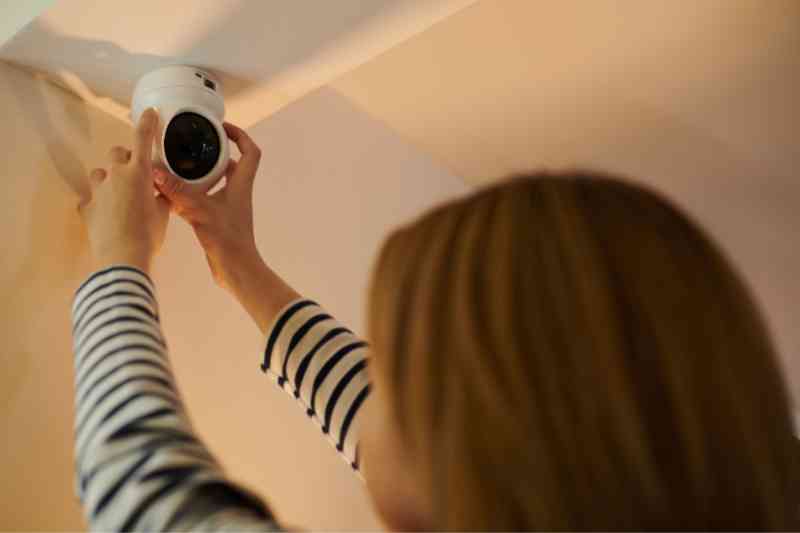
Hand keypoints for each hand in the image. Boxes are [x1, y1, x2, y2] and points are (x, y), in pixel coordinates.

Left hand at [78, 108, 168, 274]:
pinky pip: (91, 199)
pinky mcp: (88, 208)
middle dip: (126, 160)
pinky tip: (107, 215)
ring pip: (100, 174)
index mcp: (139, 173)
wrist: (123, 258)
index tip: (149, 114)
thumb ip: (161, 197)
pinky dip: (99, 204)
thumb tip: (161, 194)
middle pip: (117, 154)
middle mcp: (116, 176)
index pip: (143, 139)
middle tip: (136, 174)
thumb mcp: (163, 214)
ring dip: (109, 180)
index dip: (147, 123)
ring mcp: (99, 191)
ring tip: (120, 197)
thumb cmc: (148, 235)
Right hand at [152, 121, 261, 292]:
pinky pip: (205, 198)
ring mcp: (228, 206)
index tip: (220, 127)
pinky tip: (172, 192)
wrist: (236, 270)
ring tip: (178, 163)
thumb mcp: (200, 211)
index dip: (240, 135)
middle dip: (213, 151)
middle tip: (192, 143)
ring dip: (200, 172)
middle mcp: (237, 192)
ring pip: (215, 181)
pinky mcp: (217, 219)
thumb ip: (178, 191)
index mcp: (241, 184)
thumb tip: (156, 172)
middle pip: (230, 164)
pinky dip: (191, 192)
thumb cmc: (227, 240)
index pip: (250, 152)